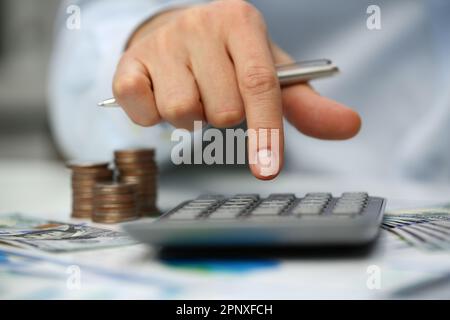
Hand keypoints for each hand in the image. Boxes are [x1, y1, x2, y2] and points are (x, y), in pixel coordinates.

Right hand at [112, 0, 360, 179]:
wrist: (176, 33)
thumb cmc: (229, 59)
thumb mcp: (271, 74)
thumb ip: (306, 104)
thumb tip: (350, 126)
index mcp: (241, 22)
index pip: (258, 84)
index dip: (265, 130)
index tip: (268, 169)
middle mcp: (200, 25)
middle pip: (221, 109)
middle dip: (224, 118)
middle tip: (218, 98)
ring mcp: (161, 43)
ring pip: (182, 113)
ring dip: (192, 119)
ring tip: (192, 96)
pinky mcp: (129, 64)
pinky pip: (143, 111)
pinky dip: (154, 118)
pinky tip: (160, 98)